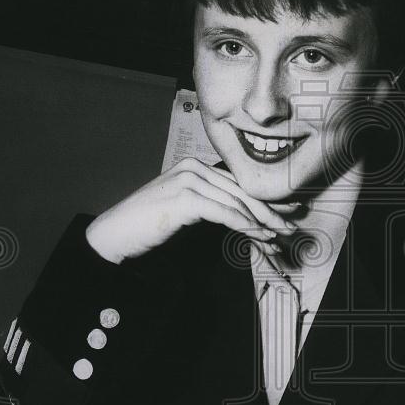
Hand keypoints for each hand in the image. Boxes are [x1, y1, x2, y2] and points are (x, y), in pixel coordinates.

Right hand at [85, 157, 298, 263]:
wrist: (114, 235)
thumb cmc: (146, 227)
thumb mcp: (183, 212)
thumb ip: (208, 206)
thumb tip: (240, 217)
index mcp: (194, 167)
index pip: (237, 183)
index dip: (264, 199)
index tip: (285, 213)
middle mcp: (193, 168)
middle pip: (241, 190)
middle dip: (270, 210)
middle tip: (290, 226)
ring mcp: (188, 180)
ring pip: (237, 202)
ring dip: (261, 222)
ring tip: (278, 237)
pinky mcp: (185, 197)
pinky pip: (225, 212)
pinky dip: (245, 226)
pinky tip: (259, 236)